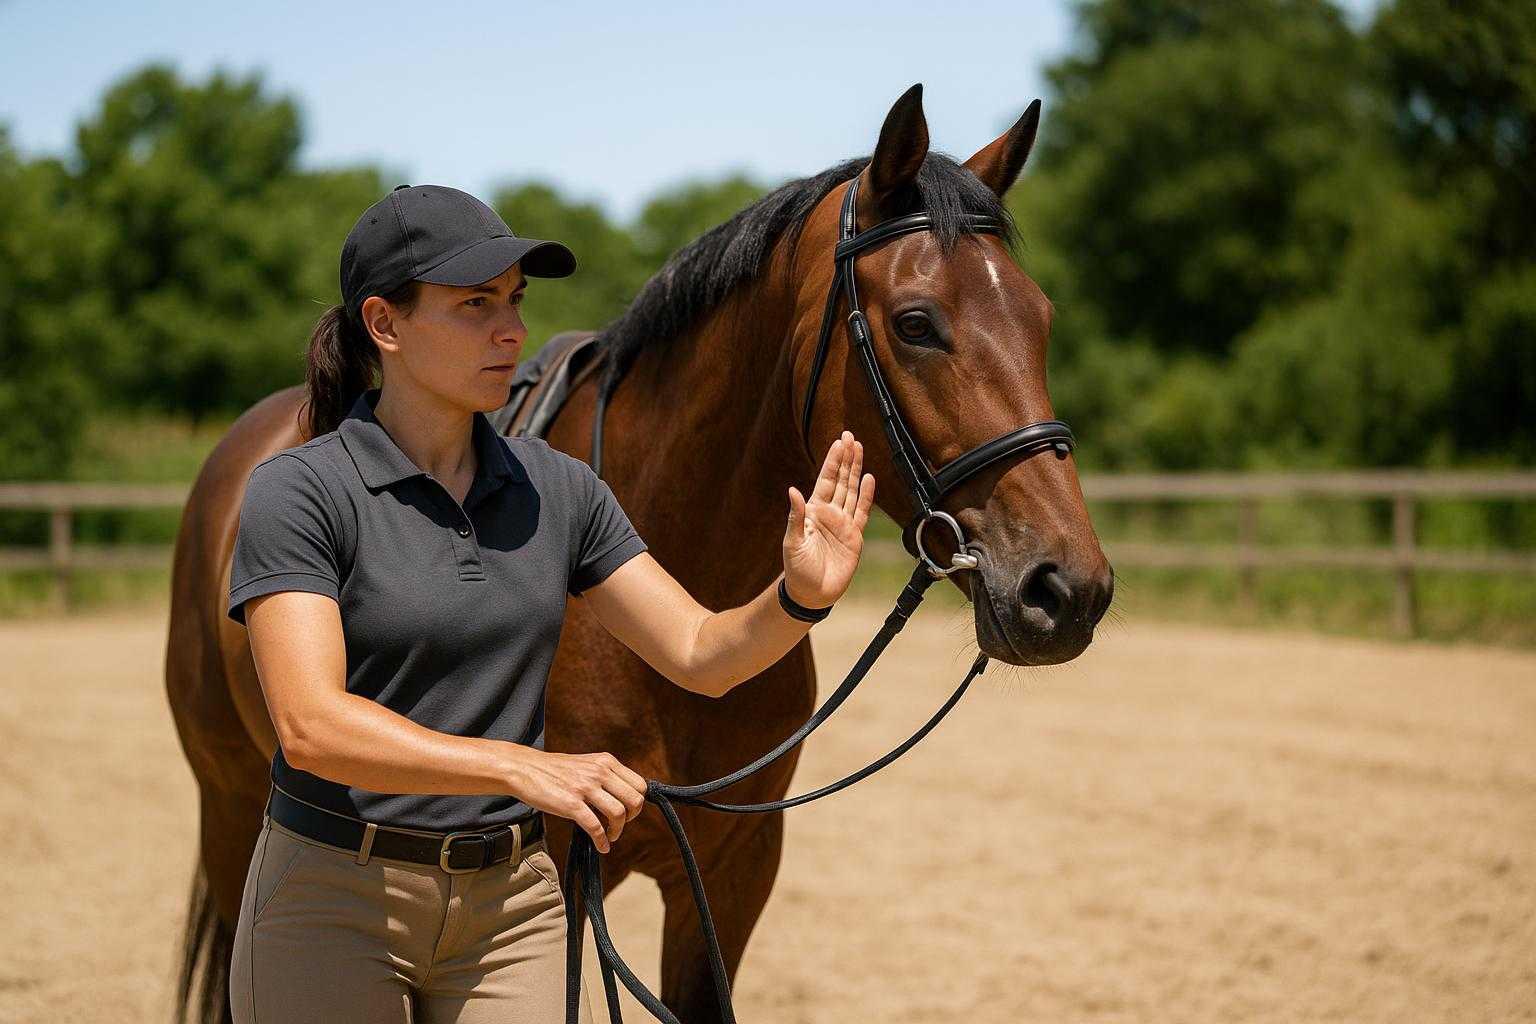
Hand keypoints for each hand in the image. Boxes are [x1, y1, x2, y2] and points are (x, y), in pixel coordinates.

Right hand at [504, 746, 646, 852]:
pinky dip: (601, 841)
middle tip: (620, 824)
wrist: (525, 769)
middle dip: (632, 817)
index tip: (628, 812)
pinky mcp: (571, 804)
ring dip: (618, 831)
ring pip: (618, 813)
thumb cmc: (555, 770)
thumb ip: (606, 775)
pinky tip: (601, 846)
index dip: (637, 803)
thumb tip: (624, 796)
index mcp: (606, 762)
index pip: (640, 785)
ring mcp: (585, 788)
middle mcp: (599, 772)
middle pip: (635, 799)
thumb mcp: (587, 763)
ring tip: (610, 836)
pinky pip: (595, 827)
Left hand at [783, 430, 876, 608]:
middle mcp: (829, 513)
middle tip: (850, 436)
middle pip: (840, 480)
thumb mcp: (792, 542)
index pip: (825, 480)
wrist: (811, 593)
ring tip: (860, 449)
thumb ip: (795, 517)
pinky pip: (862, 512)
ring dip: (856, 471)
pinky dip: (867, 496)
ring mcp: (843, 523)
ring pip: (852, 491)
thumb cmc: (797, 568)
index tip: (839, 442)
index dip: (832, 461)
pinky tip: (870, 479)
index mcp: (813, 511)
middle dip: (846, 458)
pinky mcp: (855, 537)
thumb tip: (792, 490)